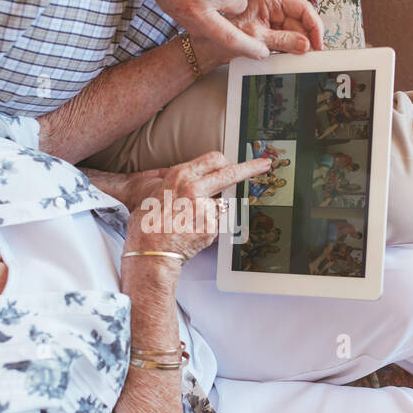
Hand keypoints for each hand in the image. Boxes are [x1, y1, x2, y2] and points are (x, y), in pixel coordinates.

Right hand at [124, 151, 270, 263]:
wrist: (150, 252)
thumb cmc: (148, 224)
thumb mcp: (155, 192)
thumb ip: (177, 183)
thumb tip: (192, 177)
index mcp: (180, 176)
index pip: (214, 159)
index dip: (230, 160)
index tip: (246, 160)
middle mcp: (195, 188)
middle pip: (230, 173)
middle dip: (251, 167)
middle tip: (264, 165)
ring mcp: (206, 208)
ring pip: (222, 202)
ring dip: (214, 209)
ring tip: (190, 220)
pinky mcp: (212, 227)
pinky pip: (217, 223)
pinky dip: (209, 227)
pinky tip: (192, 232)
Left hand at [226, 0, 323, 54]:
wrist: (213, 45)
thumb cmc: (227, 35)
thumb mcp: (257, 39)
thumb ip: (283, 41)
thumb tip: (305, 45)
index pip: (303, 8)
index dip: (315, 26)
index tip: (318, 43)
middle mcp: (275, 2)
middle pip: (303, 20)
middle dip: (307, 38)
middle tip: (311, 54)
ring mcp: (275, 14)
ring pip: (298, 30)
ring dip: (299, 44)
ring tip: (296, 55)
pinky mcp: (274, 25)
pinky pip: (290, 36)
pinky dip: (292, 46)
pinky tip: (289, 53)